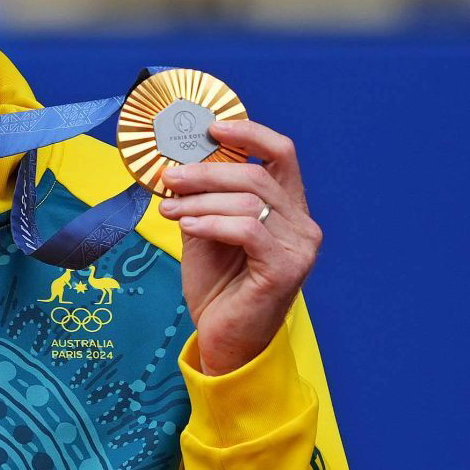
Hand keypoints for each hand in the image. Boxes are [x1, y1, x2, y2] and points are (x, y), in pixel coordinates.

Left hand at [159, 119, 322, 375]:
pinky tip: (187, 227)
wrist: (225, 341)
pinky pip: (248, 230)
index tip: (211, 129)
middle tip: (168, 177)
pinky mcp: (286, 269)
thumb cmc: (218, 287)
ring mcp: (299, 246)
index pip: (281, 154)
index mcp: (287, 208)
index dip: (249, 133)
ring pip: (249, 201)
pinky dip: (212, 223)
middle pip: (256, 175)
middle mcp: (301, 224)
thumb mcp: (205, 233)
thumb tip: (177, 168)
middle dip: (205, 172)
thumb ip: (202, 201)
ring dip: (199, 202)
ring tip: (168, 211)